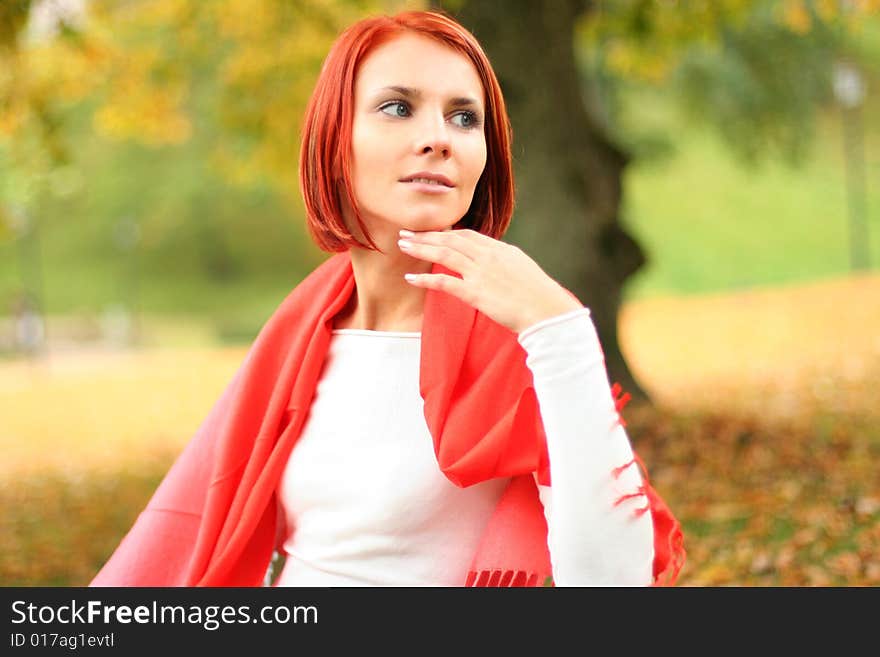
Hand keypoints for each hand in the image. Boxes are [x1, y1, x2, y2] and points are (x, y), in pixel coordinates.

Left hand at [398, 228, 583, 333]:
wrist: (548, 312)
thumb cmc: (540, 298)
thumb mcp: (523, 272)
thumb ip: (505, 265)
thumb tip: (496, 267)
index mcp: (501, 250)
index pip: (468, 235)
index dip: (447, 232)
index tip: (431, 232)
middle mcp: (489, 256)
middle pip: (452, 239)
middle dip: (427, 234)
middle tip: (407, 232)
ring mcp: (481, 273)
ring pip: (444, 253)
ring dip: (421, 247)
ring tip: (404, 245)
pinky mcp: (475, 292)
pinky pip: (444, 281)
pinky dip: (425, 279)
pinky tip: (410, 278)